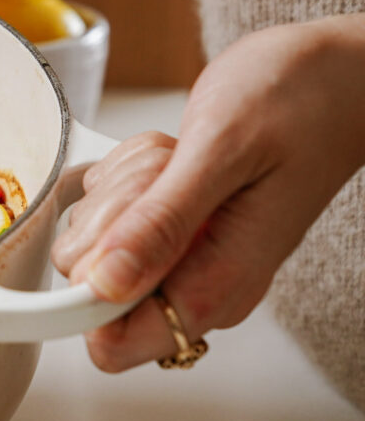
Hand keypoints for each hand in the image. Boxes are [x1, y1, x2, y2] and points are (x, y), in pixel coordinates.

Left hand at [52, 14, 364, 370]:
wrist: (336, 76)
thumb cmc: (299, 101)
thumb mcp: (222, 151)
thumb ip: (161, 224)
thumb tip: (104, 286)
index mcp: (216, 287)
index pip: (113, 344)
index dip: (83, 294)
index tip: (105, 235)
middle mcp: (197, 283)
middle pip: (89, 287)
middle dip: (106, 222)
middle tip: (163, 179)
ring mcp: (181, 257)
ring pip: (91, 245)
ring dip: (118, 192)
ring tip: (178, 163)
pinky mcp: (168, 230)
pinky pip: (105, 214)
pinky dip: (123, 177)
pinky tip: (173, 158)